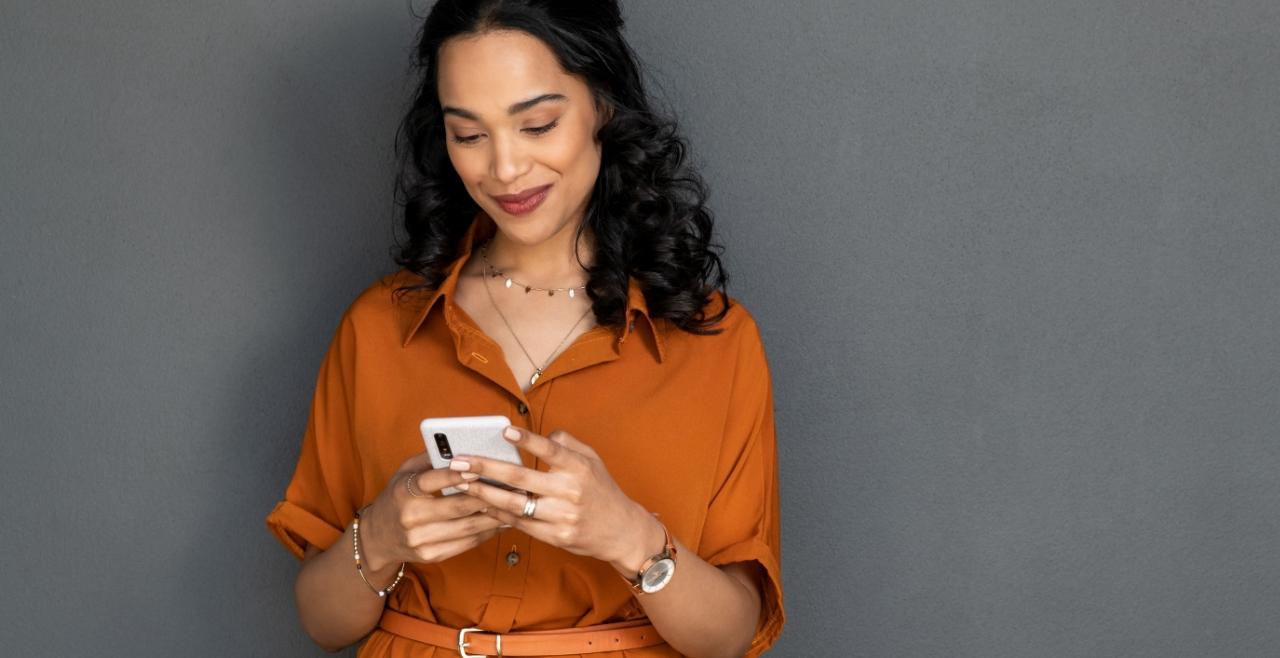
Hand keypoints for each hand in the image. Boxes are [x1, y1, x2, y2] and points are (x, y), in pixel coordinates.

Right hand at [358, 451, 504, 570]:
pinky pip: (466, 543)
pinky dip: (487, 532)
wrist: (377, 538)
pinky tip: (502, 522)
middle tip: (514, 486)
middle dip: (488, 496)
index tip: (479, 467)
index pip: (432, 481)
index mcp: (403, 491)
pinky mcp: (431, 555)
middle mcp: (410, 517)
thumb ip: (430, 458)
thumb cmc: (398, 497)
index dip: (456, 475)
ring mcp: (421, 540)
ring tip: (515, 504)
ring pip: (467, 527)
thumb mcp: (404, 472)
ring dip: (495, 516)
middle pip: (457, 507)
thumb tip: (462, 444)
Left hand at [447, 426, 663, 574]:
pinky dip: (499, 513)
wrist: (621, 531)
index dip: (527, 440)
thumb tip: (540, 434)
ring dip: (484, 493)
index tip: (505, 431)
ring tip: (462, 483)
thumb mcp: (592, 459)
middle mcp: (570, 491)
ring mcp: (562, 517)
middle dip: (485, 468)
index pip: (550, 450)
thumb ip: (566, 443)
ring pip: (515, 505)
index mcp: (579, 468)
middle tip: (459, 461)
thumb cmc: (601, 490)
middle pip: (521, 478)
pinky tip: (481, 504)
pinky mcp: (556, 537)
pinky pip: (521, 524)